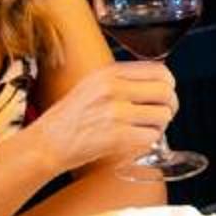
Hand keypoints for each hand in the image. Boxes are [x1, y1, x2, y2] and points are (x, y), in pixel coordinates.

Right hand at [29, 60, 177, 170]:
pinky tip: (136, 141)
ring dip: (159, 126)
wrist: (46, 144)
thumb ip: (122, 80)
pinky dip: (149, 141)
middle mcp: (113, 88)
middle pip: (166, 92)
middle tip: (161, 115)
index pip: (159, 70)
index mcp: (109, 73)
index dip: (168, 84)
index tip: (165, 94)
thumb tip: (159, 83)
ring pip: (163, 115)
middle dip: (170, 106)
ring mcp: (115, 112)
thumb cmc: (69, 118)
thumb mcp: (92, 85)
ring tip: (144, 129)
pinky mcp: (117, 135)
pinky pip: (152, 136)